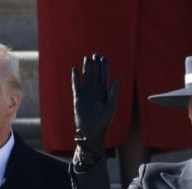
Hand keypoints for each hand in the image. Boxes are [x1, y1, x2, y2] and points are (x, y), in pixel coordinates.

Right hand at [70, 54, 117, 170]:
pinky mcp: (78, 97)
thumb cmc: (103, 121)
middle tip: (96, 54)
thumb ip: (113, 92)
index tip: (104, 58)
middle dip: (96, 64)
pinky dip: (75, 77)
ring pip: (86, 77)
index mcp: (104, 92)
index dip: (104, 67)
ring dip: (87, 68)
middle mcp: (95, 91)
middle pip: (95, 74)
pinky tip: (75, 69)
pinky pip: (76, 85)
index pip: (104, 76)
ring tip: (87, 58)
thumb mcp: (111, 106)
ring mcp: (86, 93)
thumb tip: (116, 79)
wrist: (91, 131)